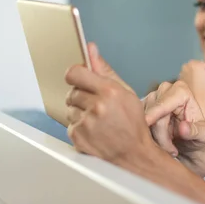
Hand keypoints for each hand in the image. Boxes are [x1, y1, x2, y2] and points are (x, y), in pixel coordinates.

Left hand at [64, 45, 153, 163]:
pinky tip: (94, 130)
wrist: (134, 154)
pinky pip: (70, 124)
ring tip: (97, 120)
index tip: (80, 79)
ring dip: (80, 112)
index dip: (76, 75)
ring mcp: (85, 123)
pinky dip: (80, 127)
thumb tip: (91, 49)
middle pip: (72, 92)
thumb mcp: (126, 92)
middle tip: (97, 105)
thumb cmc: (133, 124)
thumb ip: (105, 70)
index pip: (75, 73)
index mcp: (109, 91)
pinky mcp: (77, 136)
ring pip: (70, 108)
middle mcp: (96, 106)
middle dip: (82, 96)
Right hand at [144, 81, 204, 176]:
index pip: (163, 105)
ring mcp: (151, 98)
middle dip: (160, 136)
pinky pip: (138, 123)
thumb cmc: (198, 137)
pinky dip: (147, 137)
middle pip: (152, 114)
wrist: (190, 144)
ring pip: (143, 120)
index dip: (156, 118)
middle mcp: (164, 90)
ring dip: (154, 139)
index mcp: (181, 90)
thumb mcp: (204, 136)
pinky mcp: (142, 108)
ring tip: (170, 149)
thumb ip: (196, 132)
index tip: (147, 125)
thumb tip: (183, 128)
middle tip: (173, 151)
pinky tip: (159, 145)